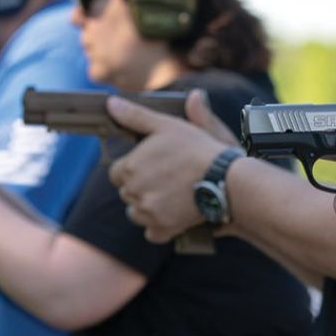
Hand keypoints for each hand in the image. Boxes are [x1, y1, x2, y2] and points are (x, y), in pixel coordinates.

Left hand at [106, 91, 234, 241]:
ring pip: (137, 214)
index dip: (132, 168)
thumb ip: (135, 115)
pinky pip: (152, 233)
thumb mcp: (167, 124)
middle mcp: (134, 191)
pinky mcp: (163, 228)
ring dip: (148, 207)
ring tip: (172, 195)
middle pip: (127, 193)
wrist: (225, 179)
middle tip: (166, 178)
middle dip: (141, 187)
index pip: (116, 172)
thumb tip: (110, 102)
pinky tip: (175, 214)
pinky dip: (160, 227)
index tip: (152, 165)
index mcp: (129, 166)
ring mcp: (148, 212)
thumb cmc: (198, 148)